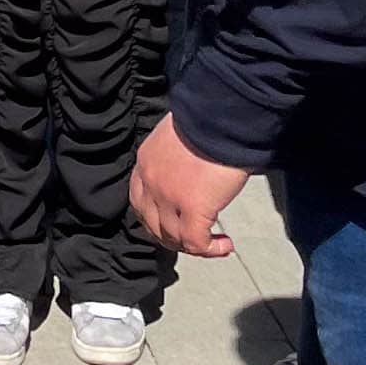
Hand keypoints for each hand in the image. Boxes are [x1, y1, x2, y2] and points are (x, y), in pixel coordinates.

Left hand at [131, 117, 250, 256]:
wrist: (221, 115)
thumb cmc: (209, 119)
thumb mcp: (180, 135)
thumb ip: (178, 155)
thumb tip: (192, 169)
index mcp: (145, 161)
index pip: (140, 202)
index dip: (156, 218)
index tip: (177, 222)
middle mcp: (150, 181)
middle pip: (153, 225)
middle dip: (174, 238)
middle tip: (197, 239)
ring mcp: (168, 197)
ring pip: (173, 238)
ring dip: (194, 246)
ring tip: (216, 243)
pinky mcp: (192, 208)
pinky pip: (196, 242)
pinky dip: (210, 249)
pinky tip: (225, 245)